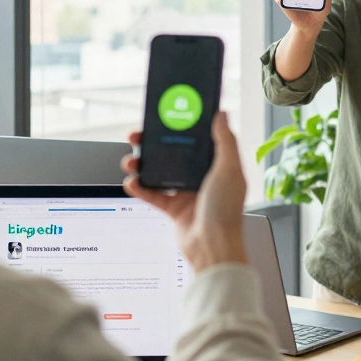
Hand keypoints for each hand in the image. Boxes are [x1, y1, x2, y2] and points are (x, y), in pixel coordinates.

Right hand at [122, 112, 248, 271]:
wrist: (213, 246)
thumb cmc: (226, 210)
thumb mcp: (229, 169)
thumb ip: (225, 140)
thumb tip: (221, 114)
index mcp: (217, 164)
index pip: (196, 139)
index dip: (180, 127)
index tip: (164, 117)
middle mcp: (202, 176)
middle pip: (173, 153)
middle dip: (153, 144)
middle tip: (137, 137)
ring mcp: (187, 192)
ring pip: (160, 172)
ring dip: (143, 165)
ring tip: (131, 161)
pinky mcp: (174, 209)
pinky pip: (153, 195)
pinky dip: (140, 188)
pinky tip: (131, 181)